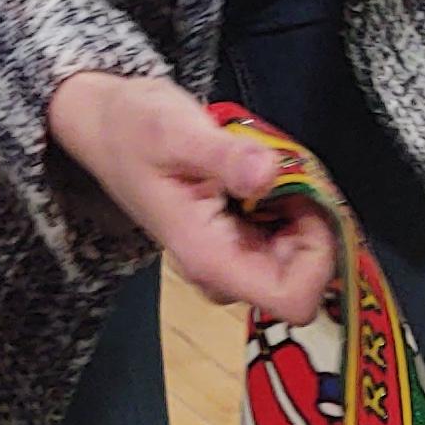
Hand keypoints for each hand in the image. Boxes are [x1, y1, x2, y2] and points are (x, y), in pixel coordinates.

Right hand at [48, 73, 335, 321]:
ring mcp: (231, 259)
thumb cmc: (134, 129)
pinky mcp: (238, 241)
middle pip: (304, 279)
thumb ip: (224, 157)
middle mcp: (223, 270)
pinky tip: (267, 175)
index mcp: (209, 258)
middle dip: (314, 226)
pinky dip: (293, 207)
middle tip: (290, 173)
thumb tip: (266, 172)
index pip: (291, 298)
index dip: (318, 255)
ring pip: (301, 258)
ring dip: (304, 213)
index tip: (306, 200)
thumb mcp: (176, 133)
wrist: (106, 125)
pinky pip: (288, 238)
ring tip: (273, 168)